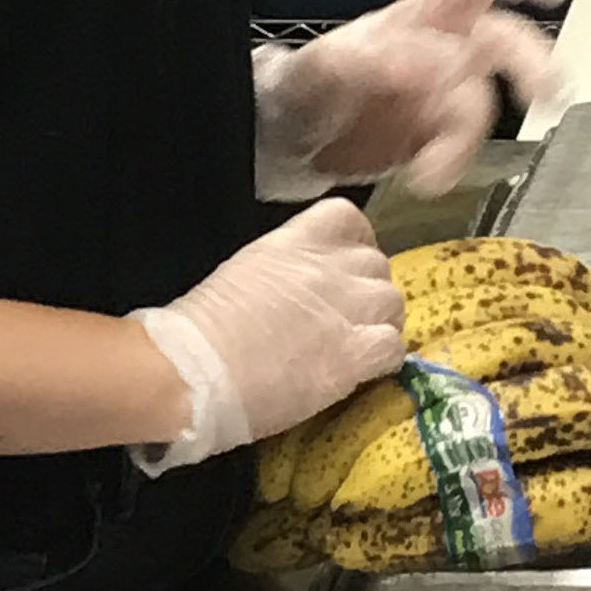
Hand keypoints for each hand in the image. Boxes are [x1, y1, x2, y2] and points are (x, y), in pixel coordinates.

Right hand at [126, 198, 404, 472]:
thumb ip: (281, 272)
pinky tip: (363, 372)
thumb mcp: (243, 274)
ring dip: (380, 324)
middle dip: (366, 290)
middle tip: (346, 318)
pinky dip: (384, 360)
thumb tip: (292, 293)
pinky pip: (394, 347)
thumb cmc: (200, 329)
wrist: (196, 369)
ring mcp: (347, 309)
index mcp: (295, 240)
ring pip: (393, 304)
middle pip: (377, 265)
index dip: (354, 243)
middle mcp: (329, 266)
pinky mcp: (355, 355)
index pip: (347, 218)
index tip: (343, 268)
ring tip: (356, 346)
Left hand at [252, 0, 580, 200]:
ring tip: (436, 169)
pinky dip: (451, 163)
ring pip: (482, 104)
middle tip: (548, 93)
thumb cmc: (305, 85)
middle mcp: (441, 48)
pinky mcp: (434, 137)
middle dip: (530, 65)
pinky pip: (461, 146)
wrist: (286, 142)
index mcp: (418, 15)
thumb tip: (424, 59)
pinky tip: (425, 177)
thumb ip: (372, 59)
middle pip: (504, 43)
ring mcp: (440, 94)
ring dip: (469, 137)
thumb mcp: (326, 66)